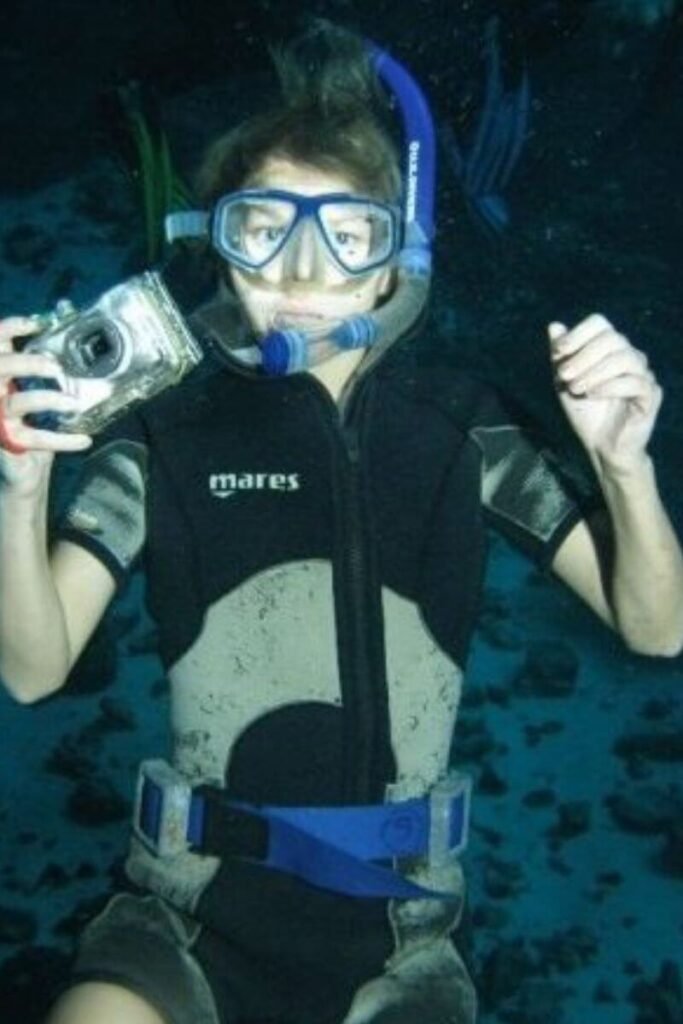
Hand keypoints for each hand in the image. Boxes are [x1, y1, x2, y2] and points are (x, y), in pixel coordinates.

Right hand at [0, 316, 90, 495]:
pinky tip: (85, 439)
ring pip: (17, 401)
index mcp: (1, 376)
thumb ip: (57, 382)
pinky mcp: (8, 442)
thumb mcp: (42, 398)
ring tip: (76, 403)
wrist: (24, 471)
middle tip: (56, 367)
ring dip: (49, 399)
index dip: (9, 328)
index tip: (36, 322)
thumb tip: (97, 372)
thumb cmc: (35, 427)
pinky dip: (63, 439)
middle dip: (28, 362)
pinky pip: (35, 438)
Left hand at [549, 314, 661, 472]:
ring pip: (625, 358)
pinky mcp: (650, 395)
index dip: (578, 333)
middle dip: (583, 356)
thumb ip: (560, 356)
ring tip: (575, 388)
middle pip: (612, 338)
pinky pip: (636, 382)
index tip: (558, 352)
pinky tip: (592, 395)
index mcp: (610, 349)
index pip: (600, 323)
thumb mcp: (565, 383)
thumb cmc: (586, 412)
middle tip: (564, 375)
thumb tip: (554, 325)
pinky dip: (610, 386)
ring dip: (594, 372)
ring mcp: (643, 374)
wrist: (601, 446)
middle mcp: (630, 356)